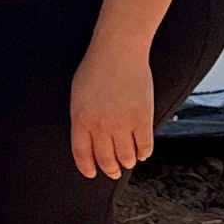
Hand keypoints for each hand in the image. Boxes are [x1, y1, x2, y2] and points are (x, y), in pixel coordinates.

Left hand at [69, 29, 161, 180]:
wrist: (118, 51)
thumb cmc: (96, 68)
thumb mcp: (78, 95)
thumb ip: (82, 118)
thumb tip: (88, 139)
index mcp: (81, 120)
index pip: (82, 154)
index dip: (87, 167)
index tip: (92, 173)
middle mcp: (100, 126)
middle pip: (105, 159)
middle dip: (110, 169)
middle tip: (114, 172)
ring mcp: (122, 124)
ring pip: (126, 156)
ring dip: (128, 162)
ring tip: (128, 162)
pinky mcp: (143, 119)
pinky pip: (145, 146)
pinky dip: (144, 153)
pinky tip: (142, 152)